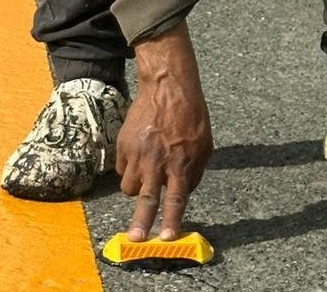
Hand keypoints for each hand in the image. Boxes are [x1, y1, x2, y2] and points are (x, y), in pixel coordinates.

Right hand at [116, 21, 211, 241]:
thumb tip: (183, 193)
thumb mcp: (205, 145)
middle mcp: (157, 160)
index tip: (166, 240)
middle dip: (140, 222)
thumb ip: (194, 173)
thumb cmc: (191, 115)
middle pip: (146, 199)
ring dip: (136, 189)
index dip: (170, 221)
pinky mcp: (123, 143)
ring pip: (129, 186)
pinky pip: (121, 168)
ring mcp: (137, 152)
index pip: (176, 199)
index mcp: (180, 162)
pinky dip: (129, 169)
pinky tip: (139, 156)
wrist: (166, 86)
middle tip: (134, 239)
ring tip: (145, 178)